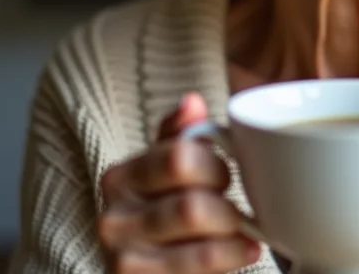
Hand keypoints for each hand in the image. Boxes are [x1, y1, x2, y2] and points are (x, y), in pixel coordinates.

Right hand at [98, 92, 259, 273]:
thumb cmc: (166, 217)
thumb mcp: (166, 173)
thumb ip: (179, 136)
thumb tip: (191, 101)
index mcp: (120, 177)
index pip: (179, 157)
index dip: (215, 164)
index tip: (226, 174)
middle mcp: (112, 217)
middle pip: (191, 201)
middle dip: (226, 201)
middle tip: (236, 206)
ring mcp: (123, 257)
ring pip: (197, 231)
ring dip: (233, 229)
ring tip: (245, 230)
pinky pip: (200, 263)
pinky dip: (231, 254)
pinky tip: (245, 250)